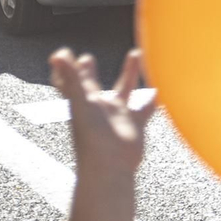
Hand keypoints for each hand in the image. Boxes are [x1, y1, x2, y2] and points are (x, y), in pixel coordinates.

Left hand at [49, 48, 156, 178]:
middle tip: (86, 59)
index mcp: (84, 101)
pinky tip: (164, 88)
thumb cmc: (93, 138)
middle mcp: (100, 107)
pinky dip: (155, 98)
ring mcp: (118, 115)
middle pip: (92, 84)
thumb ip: (71, 77)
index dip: (65, 69)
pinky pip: (147, 107)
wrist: (112, 167)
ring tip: (137, 53)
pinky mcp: (136, 125)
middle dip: (89, 71)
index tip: (62, 54)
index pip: (70, 82)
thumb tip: (56, 54)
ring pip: (125, 89)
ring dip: (130, 72)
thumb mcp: (81, 102)